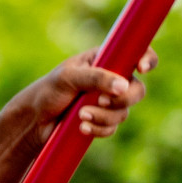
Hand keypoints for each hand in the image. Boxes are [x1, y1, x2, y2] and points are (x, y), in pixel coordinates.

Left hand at [22, 45, 156, 145]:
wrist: (34, 120)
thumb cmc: (49, 91)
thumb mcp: (68, 78)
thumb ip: (96, 78)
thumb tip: (123, 86)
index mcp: (104, 60)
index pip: (136, 54)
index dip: (147, 59)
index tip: (142, 68)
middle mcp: (111, 80)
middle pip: (137, 89)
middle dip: (123, 99)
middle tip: (101, 101)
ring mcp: (108, 102)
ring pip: (124, 112)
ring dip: (103, 116)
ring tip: (80, 115)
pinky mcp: (102, 120)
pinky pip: (112, 127)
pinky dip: (99, 128)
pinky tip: (81, 127)